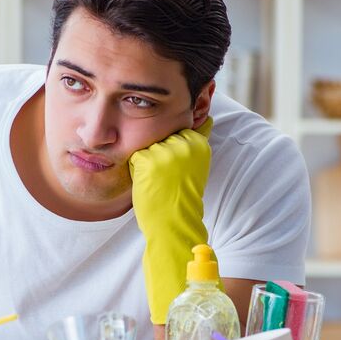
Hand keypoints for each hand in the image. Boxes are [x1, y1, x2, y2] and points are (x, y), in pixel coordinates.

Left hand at [129, 118, 216, 323]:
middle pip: (158, 136)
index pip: (175, 131)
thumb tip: (206, 115)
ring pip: (145, 145)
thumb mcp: (193, 164)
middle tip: (166, 179)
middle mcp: (185, 143)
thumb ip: (197, 139)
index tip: (177, 173)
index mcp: (199, 143)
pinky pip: (134, 157)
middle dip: (157, 155)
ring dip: (146, 163)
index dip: (170, 153)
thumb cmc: (181, 197)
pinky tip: (149, 184)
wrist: (173, 224)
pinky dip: (136, 171)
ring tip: (158, 181)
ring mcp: (166, 150)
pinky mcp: (148, 159)